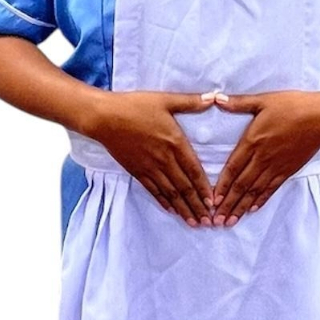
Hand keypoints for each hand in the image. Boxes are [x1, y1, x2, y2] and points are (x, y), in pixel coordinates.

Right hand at [90, 91, 215, 226]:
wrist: (105, 117)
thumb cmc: (135, 106)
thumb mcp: (165, 100)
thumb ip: (191, 101)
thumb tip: (214, 97)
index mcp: (175, 142)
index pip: (194, 171)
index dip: (204, 189)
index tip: (214, 203)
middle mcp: (164, 159)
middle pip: (184, 187)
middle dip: (197, 206)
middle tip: (208, 222)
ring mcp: (149, 167)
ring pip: (170, 193)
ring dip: (183, 209)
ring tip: (194, 222)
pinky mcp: (137, 171)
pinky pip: (153, 190)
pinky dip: (164, 202)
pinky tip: (172, 210)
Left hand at [211, 91, 319, 226]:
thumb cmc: (293, 105)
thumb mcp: (263, 100)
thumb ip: (239, 103)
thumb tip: (216, 98)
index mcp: (253, 141)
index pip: (233, 168)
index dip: (222, 186)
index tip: (212, 200)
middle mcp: (263, 158)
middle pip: (242, 185)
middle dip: (228, 204)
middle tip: (216, 220)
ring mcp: (276, 166)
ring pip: (255, 191)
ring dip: (241, 207)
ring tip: (230, 222)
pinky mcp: (288, 170)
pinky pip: (271, 189)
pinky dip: (261, 200)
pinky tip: (252, 210)